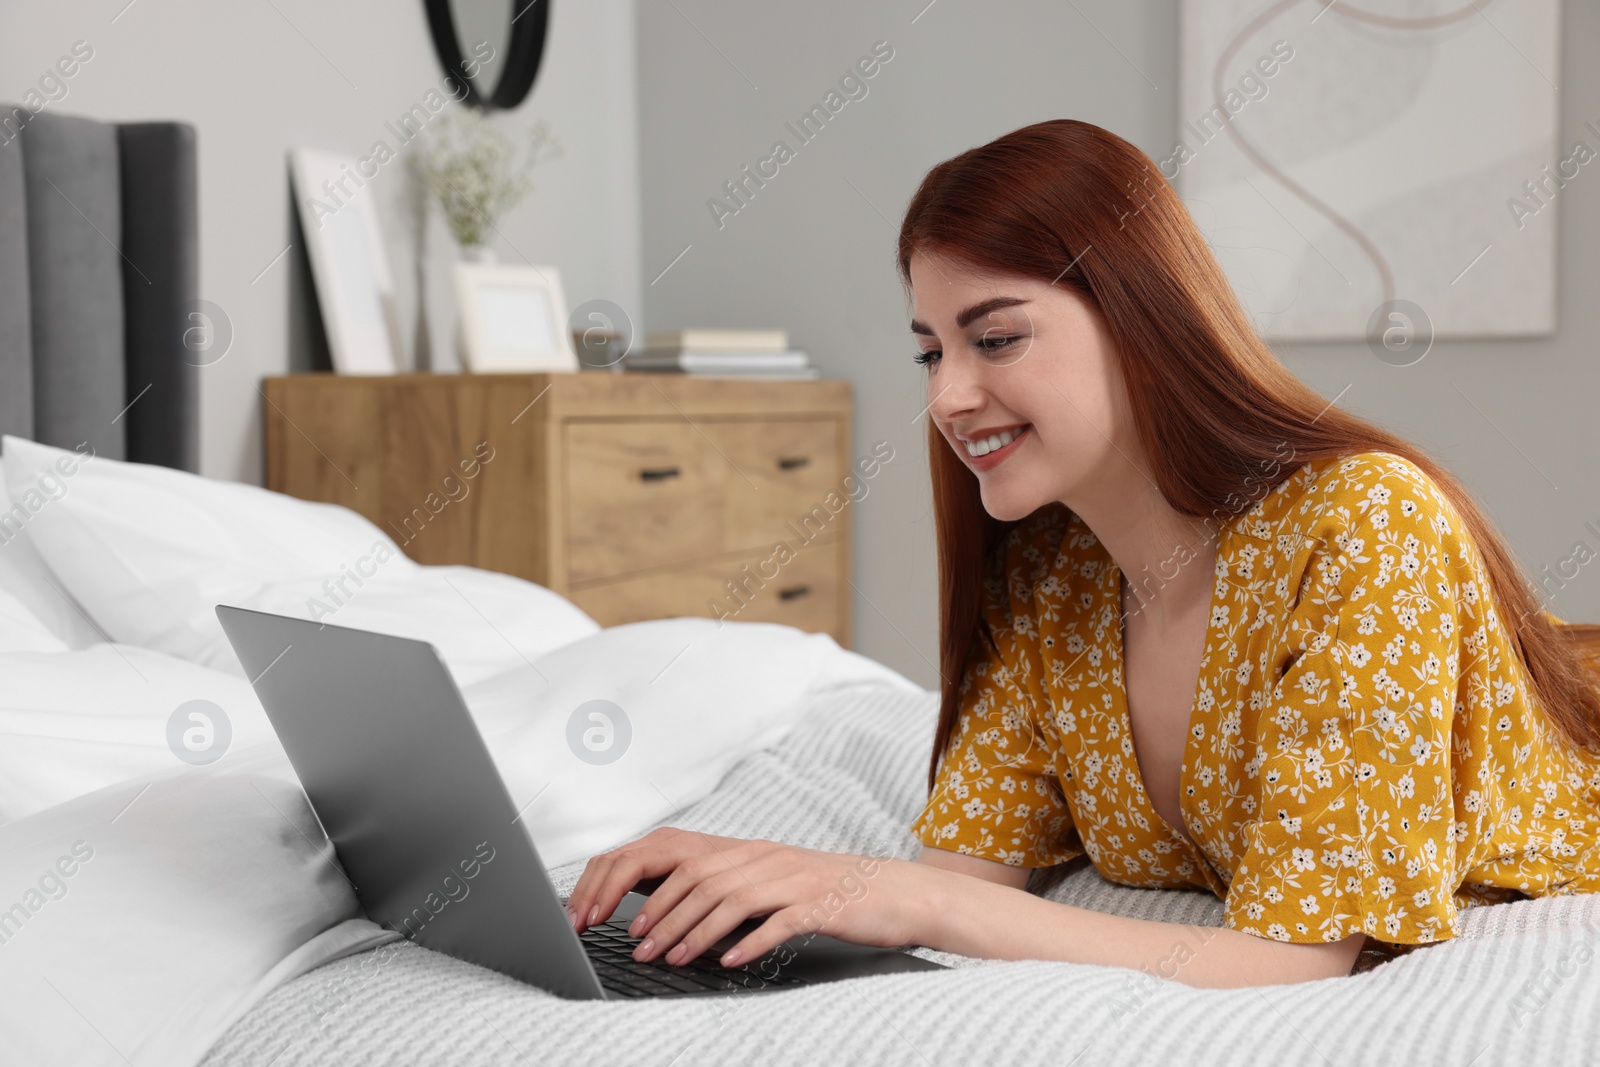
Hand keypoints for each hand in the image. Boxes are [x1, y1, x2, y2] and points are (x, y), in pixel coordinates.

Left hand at [565, 827, 931, 969]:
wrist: (896, 893)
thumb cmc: (832, 895)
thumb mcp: (776, 885)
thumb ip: (732, 892)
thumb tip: (681, 917)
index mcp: (752, 853)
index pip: (684, 861)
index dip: (648, 889)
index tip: (625, 921)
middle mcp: (768, 860)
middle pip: (699, 879)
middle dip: (662, 914)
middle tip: (639, 946)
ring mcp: (794, 880)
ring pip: (731, 899)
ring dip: (695, 931)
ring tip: (672, 959)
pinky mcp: (821, 905)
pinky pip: (778, 921)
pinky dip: (750, 941)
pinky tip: (730, 962)